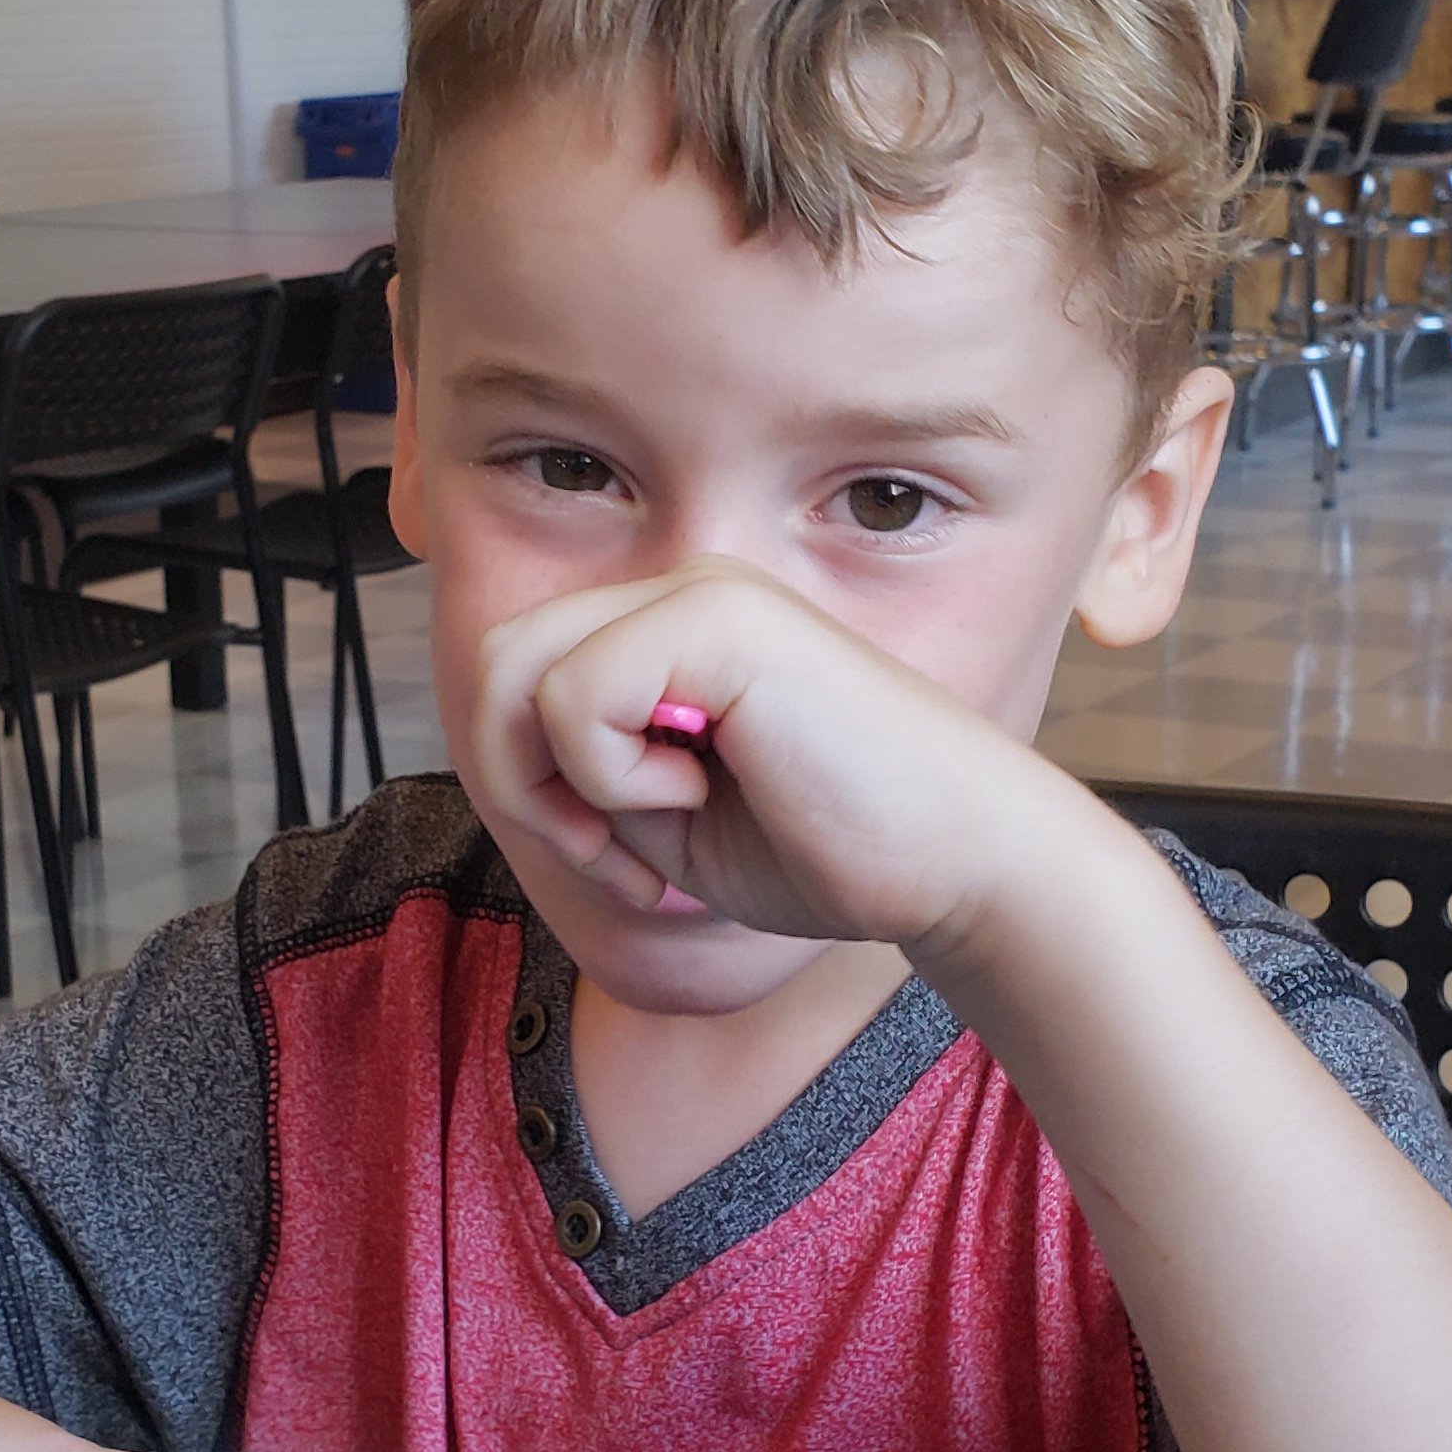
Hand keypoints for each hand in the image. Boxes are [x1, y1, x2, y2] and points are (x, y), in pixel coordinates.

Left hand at [466, 556, 1057, 958]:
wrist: (957, 860)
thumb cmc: (829, 851)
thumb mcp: (661, 819)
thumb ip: (578, 773)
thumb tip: (494, 752)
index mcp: (670, 628)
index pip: (516, 676)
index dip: (527, 782)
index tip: (612, 862)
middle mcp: (679, 589)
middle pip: (494, 657)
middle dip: (516, 780)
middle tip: (607, 858)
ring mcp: (699, 592)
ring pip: (513, 667)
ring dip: (553, 781)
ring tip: (645, 831)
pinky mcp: (718, 618)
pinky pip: (573, 696)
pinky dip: (609, 778)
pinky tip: (697, 794)